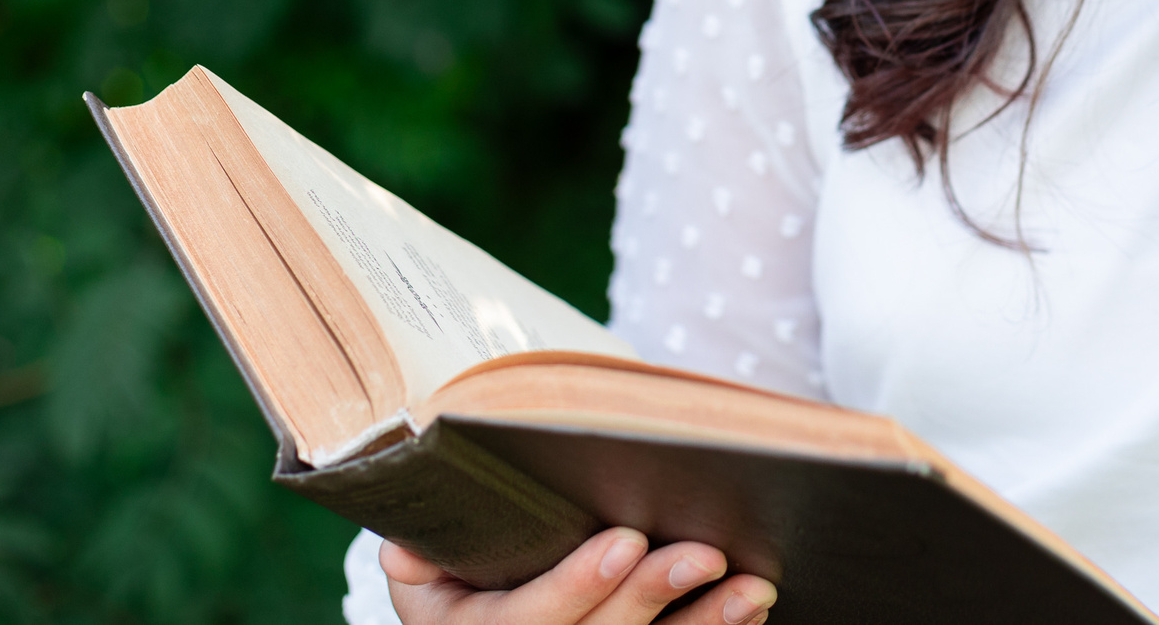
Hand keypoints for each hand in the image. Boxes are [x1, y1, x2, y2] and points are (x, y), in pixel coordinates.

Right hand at [382, 529, 775, 624]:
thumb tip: (406, 544)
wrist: (474, 595)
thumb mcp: (420, 562)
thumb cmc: (454, 562)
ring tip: (751, 588)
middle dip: (650, 598)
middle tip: (705, 553)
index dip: (576, 586)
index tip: (625, 541)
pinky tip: (749, 610)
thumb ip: (422, 553)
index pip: (526, 622)